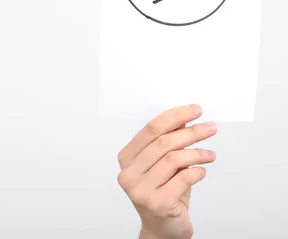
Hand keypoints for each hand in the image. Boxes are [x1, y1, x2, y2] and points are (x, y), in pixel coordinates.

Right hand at [117, 105, 217, 238]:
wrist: (163, 229)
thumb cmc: (164, 193)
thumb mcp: (163, 165)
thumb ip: (168, 143)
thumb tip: (185, 118)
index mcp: (126, 158)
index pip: (150, 129)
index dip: (174, 117)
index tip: (195, 110)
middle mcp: (128, 173)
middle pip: (163, 142)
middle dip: (191, 132)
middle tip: (210, 127)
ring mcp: (140, 189)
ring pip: (174, 159)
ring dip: (198, 153)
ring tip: (210, 154)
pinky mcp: (156, 203)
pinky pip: (183, 179)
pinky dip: (197, 172)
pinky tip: (202, 172)